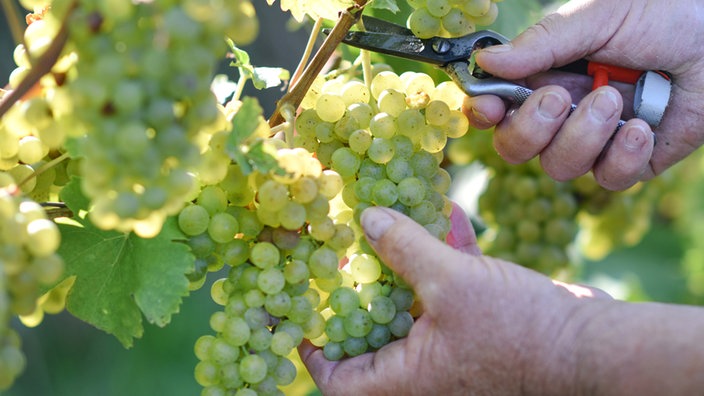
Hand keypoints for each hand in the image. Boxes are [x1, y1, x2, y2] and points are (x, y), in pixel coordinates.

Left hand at [299, 206, 609, 394]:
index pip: (339, 381)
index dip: (314, 352)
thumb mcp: (452, 283)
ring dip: (406, 263)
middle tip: (344, 253)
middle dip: (360, 290)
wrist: (594, 349)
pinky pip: (452, 293)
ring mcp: (454, 351)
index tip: (302, 316)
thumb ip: (404, 249)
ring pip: (415, 306)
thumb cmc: (519, 331)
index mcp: (406, 380)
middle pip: (371, 335)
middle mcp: (425, 372)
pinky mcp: (481, 329)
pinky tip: (450, 215)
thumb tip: (368, 219)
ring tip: (391, 220)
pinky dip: (448, 258)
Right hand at [465, 0, 703, 189]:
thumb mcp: (596, 17)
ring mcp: (595, 141)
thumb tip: (485, 62)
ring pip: (559, 168)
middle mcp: (563, 113)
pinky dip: (623, 155)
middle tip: (559, 97)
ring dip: (582, 136)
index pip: (496, 108)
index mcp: (545, 75)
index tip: (490, 106)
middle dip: (531, 129)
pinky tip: (642, 126)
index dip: (484, 113)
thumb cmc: (663, 14)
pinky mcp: (631, 161)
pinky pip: (608, 179)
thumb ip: (541, 43)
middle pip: (515, 148)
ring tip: (615, 98)